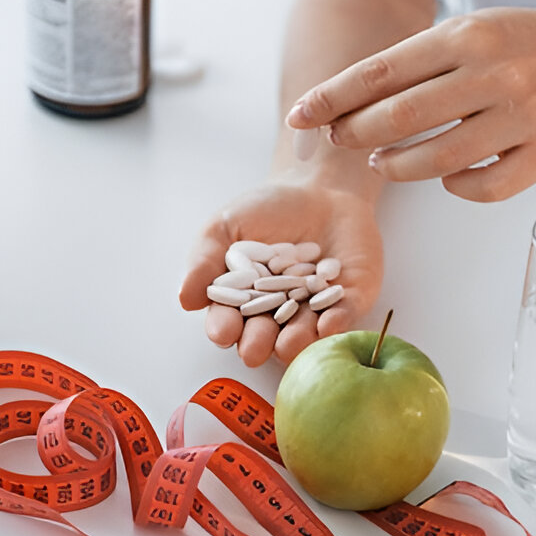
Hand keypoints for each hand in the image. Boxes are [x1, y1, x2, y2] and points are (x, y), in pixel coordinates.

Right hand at [179, 183, 382, 366]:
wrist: (319, 187)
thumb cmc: (268, 209)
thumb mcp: (226, 226)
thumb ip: (205, 260)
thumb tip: (185, 299)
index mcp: (245, 301)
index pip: (231, 321)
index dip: (225, 328)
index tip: (222, 331)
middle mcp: (279, 313)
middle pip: (266, 336)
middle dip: (258, 343)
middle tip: (253, 348)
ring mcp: (315, 309)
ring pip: (304, 334)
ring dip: (296, 341)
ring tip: (289, 342)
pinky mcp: (349, 299)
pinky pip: (344, 316)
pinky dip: (337, 322)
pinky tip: (328, 323)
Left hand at [284, 8, 535, 200]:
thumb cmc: (507, 46)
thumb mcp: (459, 34)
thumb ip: (406, 66)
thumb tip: (336, 107)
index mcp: (466, 35)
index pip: (381, 72)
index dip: (333, 97)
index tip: (299, 115)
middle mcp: (496, 72)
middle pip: (404, 117)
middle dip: (357, 133)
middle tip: (340, 140)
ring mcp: (524, 115)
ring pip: (441, 159)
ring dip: (399, 167)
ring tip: (383, 161)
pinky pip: (487, 186)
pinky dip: (457, 187)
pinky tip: (446, 175)